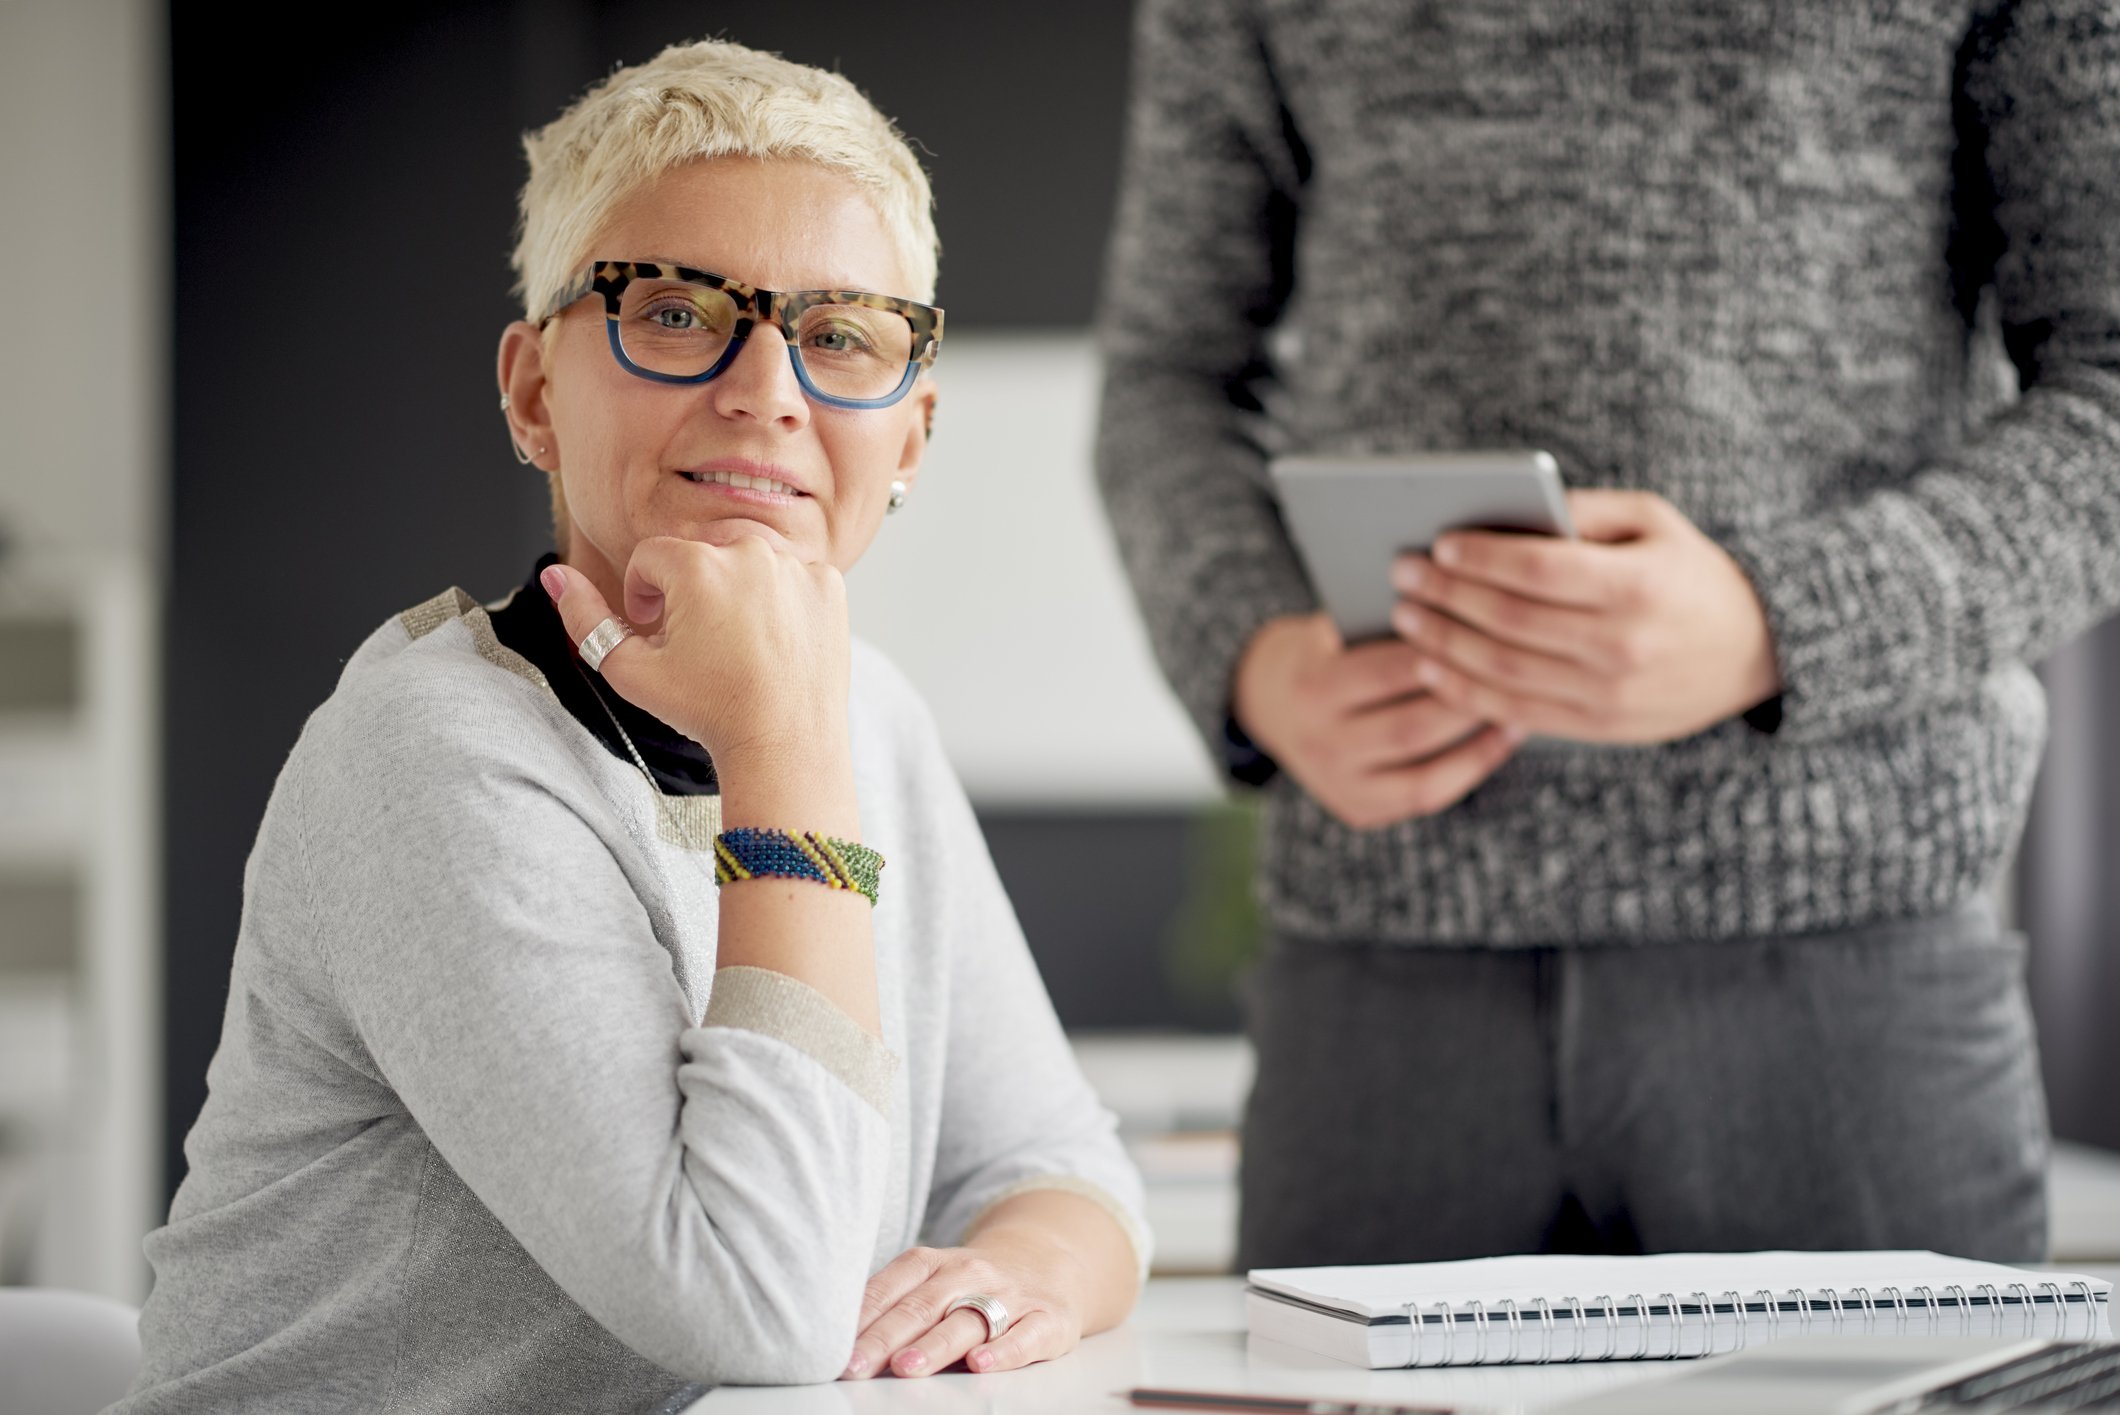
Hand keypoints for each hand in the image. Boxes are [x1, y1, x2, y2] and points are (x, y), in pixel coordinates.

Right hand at [541, 534, 850, 769]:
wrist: (785, 744)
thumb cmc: (708, 711)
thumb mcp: (630, 671)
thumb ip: (585, 618)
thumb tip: (554, 575)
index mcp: (696, 563)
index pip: (651, 558)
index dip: (643, 595)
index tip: (655, 630)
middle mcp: (749, 551)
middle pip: (700, 557)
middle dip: (690, 593)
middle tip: (698, 645)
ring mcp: (795, 565)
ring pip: (747, 564)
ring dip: (735, 593)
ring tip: (736, 647)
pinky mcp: (829, 584)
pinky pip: (792, 578)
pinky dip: (781, 603)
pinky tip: (773, 644)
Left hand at [841, 1230, 1087, 1379]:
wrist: (1049, 1262)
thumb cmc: (972, 1284)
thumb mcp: (932, 1281)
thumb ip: (894, 1305)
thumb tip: (839, 1340)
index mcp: (933, 1263)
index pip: (892, 1288)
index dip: (861, 1319)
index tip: (832, 1349)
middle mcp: (969, 1273)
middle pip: (922, 1306)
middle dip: (885, 1338)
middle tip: (855, 1366)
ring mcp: (1010, 1295)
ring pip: (968, 1320)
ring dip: (934, 1345)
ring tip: (905, 1367)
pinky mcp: (1047, 1319)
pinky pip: (1025, 1336)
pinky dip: (1003, 1351)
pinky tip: (979, 1364)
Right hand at [1232, 612, 1523, 830]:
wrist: (1272, 702)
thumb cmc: (1325, 648)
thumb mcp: (1335, 625)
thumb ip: (1383, 622)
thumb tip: (1464, 597)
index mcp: (1311, 688)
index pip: (1388, 673)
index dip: (1444, 653)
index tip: (1491, 632)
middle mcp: (1320, 744)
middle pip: (1410, 727)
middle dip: (1468, 701)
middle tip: (1518, 675)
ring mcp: (1338, 784)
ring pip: (1424, 769)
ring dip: (1478, 736)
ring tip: (1519, 702)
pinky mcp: (1358, 810)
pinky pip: (1426, 795)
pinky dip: (1471, 767)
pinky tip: (1503, 735)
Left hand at [1388, 489, 1782, 743]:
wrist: (1755, 652)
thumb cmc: (1689, 573)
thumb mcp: (1654, 522)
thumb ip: (1583, 512)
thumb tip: (1506, 508)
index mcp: (1637, 586)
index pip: (1537, 570)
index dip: (1480, 558)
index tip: (1437, 544)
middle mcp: (1622, 646)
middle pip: (1509, 621)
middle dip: (1445, 596)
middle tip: (1400, 574)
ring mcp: (1609, 695)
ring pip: (1502, 673)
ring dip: (1443, 646)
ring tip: (1404, 619)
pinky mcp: (1599, 728)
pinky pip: (1516, 711)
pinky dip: (1466, 691)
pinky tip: (1432, 667)